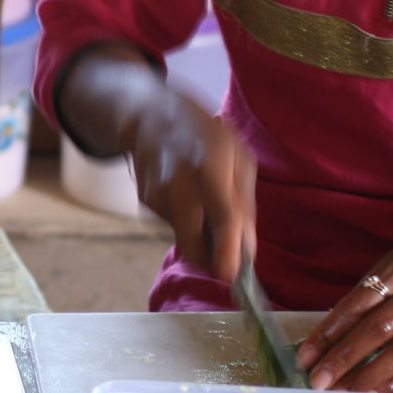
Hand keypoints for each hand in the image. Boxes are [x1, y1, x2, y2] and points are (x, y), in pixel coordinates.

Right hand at [128, 91, 255, 282]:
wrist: (146, 116)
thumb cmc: (202, 132)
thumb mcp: (238, 154)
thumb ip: (244, 203)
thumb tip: (247, 249)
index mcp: (210, 169)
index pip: (223, 222)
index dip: (229, 256)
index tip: (236, 276)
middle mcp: (178, 187)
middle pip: (194, 249)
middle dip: (212, 262)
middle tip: (227, 256)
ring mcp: (157, 197)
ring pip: (185, 239)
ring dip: (200, 234)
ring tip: (204, 202)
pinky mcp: (145, 204)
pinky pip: (173, 225)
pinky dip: (185, 220)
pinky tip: (185, 194)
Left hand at [294, 240, 392, 392]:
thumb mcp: (383, 272)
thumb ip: (357, 303)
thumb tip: (321, 344)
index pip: (356, 306)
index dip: (328, 333)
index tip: (305, 357)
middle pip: (377, 331)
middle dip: (343, 359)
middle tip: (317, 381)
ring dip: (365, 377)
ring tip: (340, 391)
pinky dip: (392, 384)